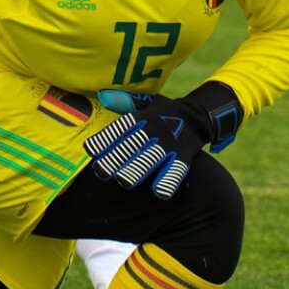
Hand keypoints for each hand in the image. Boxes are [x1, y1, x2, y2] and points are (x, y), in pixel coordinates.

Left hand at [83, 82, 241, 199]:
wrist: (198, 116)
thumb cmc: (163, 112)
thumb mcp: (145, 102)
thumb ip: (124, 101)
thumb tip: (102, 96)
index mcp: (143, 117)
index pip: (121, 127)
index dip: (106, 138)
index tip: (89, 149)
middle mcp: (155, 129)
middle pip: (134, 144)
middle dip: (117, 157)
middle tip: (100, 171)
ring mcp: (170, 143)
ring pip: (152, 157)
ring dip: (138, 169)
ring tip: (123, 181)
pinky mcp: (184, 156)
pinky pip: (177, 169)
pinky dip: (169, 180)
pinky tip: (159, 192)